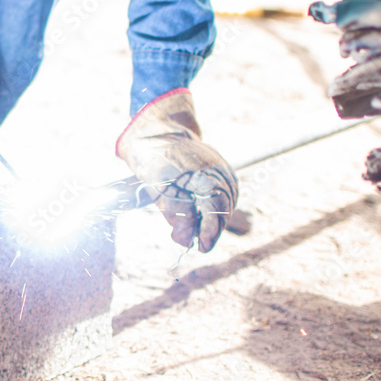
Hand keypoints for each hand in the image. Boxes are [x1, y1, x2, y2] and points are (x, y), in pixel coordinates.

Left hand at [116, 88, 237, 251]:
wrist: (156, 132)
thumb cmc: (154, 160)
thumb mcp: (158, 190)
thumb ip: (176, 215)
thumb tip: (186, 240)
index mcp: (204, 175)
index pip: (215, 212)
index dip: (208, 233)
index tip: (201, 247)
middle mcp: (219, 171)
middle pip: (223, 209)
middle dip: (211, 229)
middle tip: (199, 244)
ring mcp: (222, 167)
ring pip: (227, 202)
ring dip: (215, 219)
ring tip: (201, 232)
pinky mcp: (221, 167)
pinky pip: (226, 191)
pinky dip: (218, 206)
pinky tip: (206, 215)